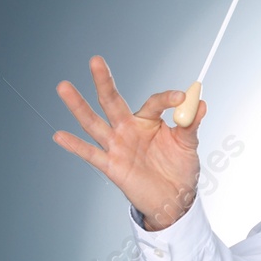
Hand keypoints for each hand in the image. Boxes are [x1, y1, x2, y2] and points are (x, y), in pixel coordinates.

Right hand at [53, 55, 205, 229]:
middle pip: (112, 101)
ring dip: (79, 106)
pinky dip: (75, 146)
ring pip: (94, 123)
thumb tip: (200, 103)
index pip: (153, 102)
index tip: (181, 98)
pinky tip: (59, 135)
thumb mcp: (188, 145)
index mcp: (148, 120)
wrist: (175, 200)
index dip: (167, 99)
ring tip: (64, 87)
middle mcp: (128, 129)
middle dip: (104, 82)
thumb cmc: (180, 168)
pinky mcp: (111, 166)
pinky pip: (90, 154)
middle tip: (95, 60)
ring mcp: (117, 146)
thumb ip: (191, 124)